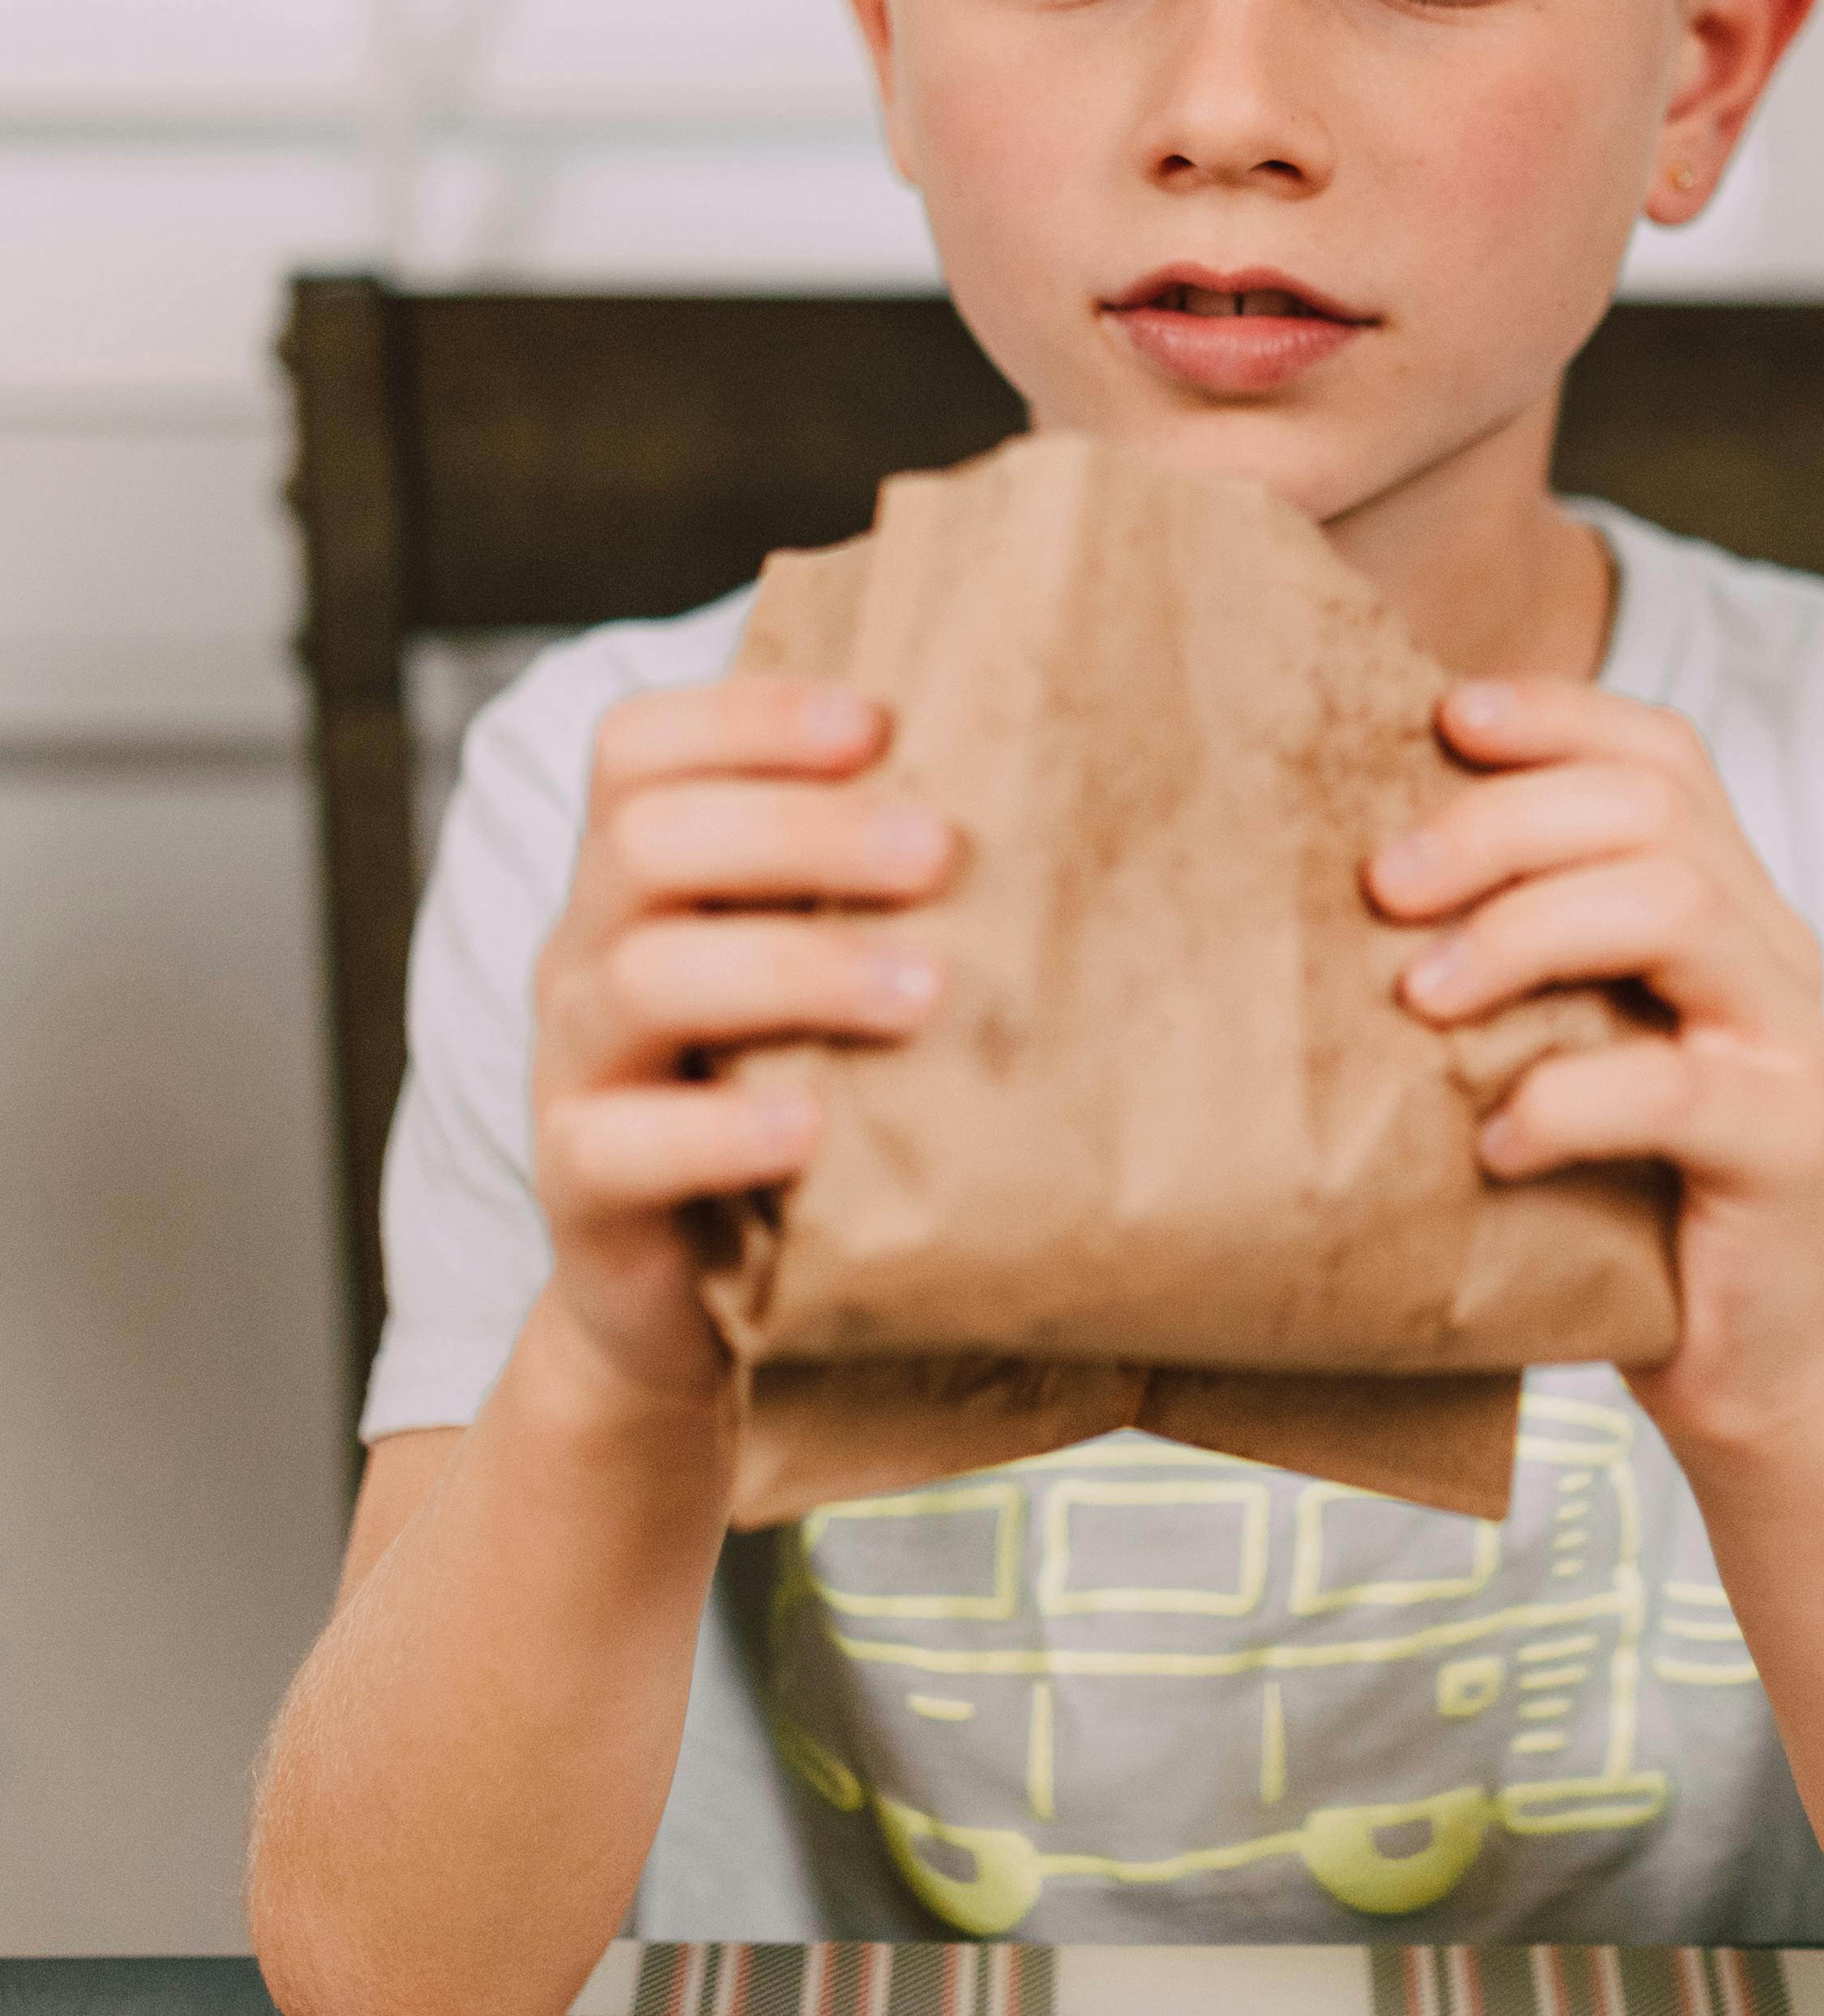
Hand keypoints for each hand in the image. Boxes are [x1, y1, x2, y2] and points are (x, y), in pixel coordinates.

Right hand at [527, 678, 954, 1417]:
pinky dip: (719, 1131)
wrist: (688, 1296)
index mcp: (639, 872)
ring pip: (643, 978)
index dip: (747, 718)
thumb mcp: (816, 963)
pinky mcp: (580, 1188)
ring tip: (922, 992)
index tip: (879, 723)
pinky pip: (617, 1146)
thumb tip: (1056, 777)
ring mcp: (575, 1066)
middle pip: (649, 841)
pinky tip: (811, 1128)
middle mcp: (589, 948)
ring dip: (792, 970)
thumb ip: (878, 881)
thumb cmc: (786, 1087)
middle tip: (940, 853)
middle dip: (801, 832)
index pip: (640, 747)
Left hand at [1368, 677, 1823, 1456]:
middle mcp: (1769, 948)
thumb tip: (1352, 868)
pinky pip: (1674, 1091)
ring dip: (1526, 932)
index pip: (1661, 753)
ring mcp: (1786, 1043)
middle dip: (1502, 825)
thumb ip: (1510, 950)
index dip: (1556, 715)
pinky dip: (1567, 1100)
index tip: (1440, 717)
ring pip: (1675, 910)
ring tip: (1422, 999)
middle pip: (1652, 811)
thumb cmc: (1616, 1185)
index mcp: (1723, 899)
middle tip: (1381, 887)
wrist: (1738, 1353)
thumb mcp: (1561, 1039)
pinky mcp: (1784, 1148)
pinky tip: (1493, 1143)